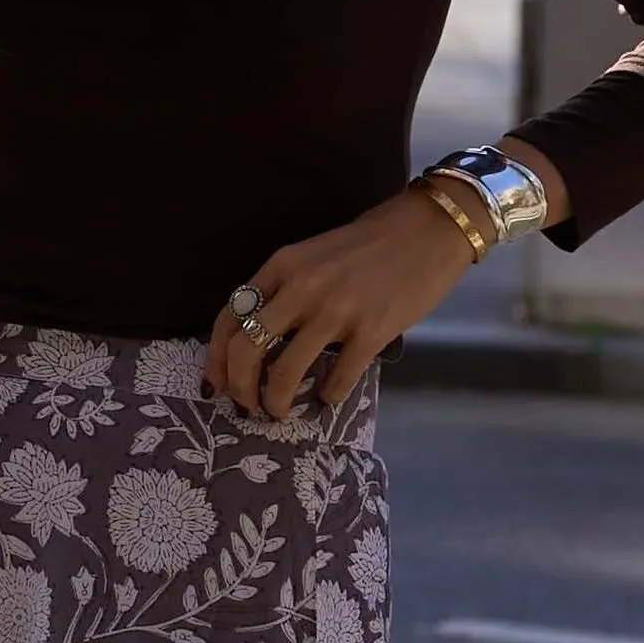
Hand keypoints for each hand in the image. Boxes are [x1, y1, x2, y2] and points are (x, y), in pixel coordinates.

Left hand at [207, 153, 563, 423]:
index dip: (216, 360)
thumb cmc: (370, 245)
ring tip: (280, 412)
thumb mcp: (313, 257)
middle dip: (239, 389)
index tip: (216, 385)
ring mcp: (336, 311)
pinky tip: (328, 397)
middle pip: (247, 350)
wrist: (427, 230)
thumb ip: (285, 291)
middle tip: (246, 407)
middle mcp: (301, 288)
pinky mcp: (371, 332)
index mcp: (281, 266)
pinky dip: (327, 397)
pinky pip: (336, 380)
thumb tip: (260, 342)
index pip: (229, 318)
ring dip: (277, 402)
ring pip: (285, 373)